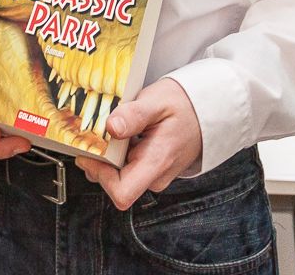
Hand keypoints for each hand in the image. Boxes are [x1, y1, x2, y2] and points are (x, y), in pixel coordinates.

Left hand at [75, 77, 201, 209]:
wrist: (206, 109)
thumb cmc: (183, 104)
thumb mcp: (157, 102)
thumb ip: (134, 115)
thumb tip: (111, 127)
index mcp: (156, 164)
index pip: (121, 193)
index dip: (100, 176)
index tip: (89, 151)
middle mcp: (155, 176)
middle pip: (115, 183)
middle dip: (99, 161)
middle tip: (91, 133)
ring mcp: (153, 173)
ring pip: (119, 173)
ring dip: (107, 154)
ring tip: (105, 128)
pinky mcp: (151, 166)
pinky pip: (127, 165)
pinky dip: (117, 151)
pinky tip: (117, 130)